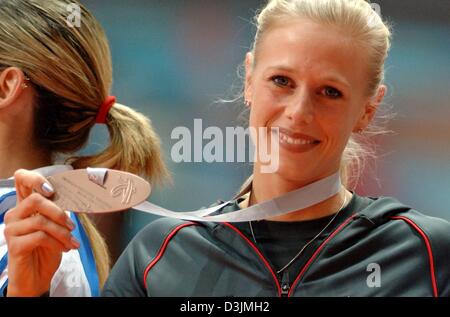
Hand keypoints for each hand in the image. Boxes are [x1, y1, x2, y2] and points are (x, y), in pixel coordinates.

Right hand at [3, 169, 79, 296]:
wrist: (38, 277)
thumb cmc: (47, 250)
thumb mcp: (56, 227)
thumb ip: (58, 211)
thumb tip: (73, 197)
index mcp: (25, 206)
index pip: (21, 179)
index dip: (35, 178)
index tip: (52, 189)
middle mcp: (15, 215)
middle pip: (35, 199)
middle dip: (58, 212)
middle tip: (71, 226)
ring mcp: (12, 230)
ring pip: (40, 221)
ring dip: (62, 232)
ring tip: (71, 242)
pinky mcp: (14, 245)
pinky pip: (40, 237)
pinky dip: (57, 242)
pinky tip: (63, 249)